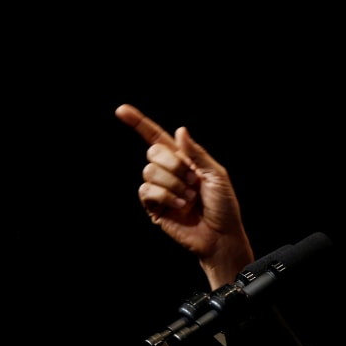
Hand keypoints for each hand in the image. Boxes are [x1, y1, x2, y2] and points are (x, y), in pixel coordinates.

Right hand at [116, 103, 253, 288]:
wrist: (221, 235)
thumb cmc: (224, 206)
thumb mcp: (216, 175)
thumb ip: (197, 153)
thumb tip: (180, 130)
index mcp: (184, 159)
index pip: (157, 137)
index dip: (139, 123)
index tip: (122, 110)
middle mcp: (169, 172)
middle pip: (153, 151)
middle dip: (174, 164)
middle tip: (193, 181)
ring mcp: (160, 189)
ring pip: (149, 171)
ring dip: (173, 183)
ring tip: (189, 198)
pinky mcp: (154, 207)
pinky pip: (147, 190)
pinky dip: (166, 196)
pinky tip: (180, 206)